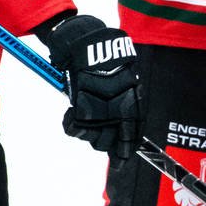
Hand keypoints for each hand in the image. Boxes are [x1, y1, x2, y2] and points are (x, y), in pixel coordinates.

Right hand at [40, 14, 141, 156]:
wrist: (88, 43)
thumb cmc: (107, 61)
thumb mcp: (125, 82)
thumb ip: (125, 105)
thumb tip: (123, 131)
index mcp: (133, 105)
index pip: (132, 137)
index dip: (124, 152)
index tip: (120, 161)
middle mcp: (119, 111)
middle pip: (109, 143)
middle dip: (101, 141)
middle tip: (93, 129)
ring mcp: (100, 112)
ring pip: (93, 139)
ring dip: (86, 132)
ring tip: (82, 116)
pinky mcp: (81, 109)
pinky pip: (74, 129)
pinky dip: (71, 124)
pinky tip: (71, 114)